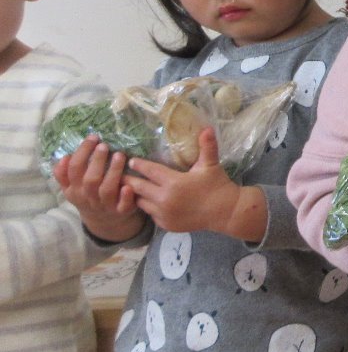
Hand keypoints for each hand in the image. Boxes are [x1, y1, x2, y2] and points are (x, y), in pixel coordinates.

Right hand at [52, 137, 146, 241]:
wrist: (104, 221)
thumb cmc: (88, 195)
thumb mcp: (72, 187)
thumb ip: (64, 173)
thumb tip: (63, 157)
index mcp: (74, 189)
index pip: (74, 169)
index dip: (82, 153)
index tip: (93, 137)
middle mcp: (88, 197)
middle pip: (90, 179)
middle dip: (97, 161)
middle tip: (104, 145)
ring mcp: (105, 205)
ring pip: (107, 189)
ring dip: (113, 172)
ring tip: (120, 155)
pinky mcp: (121, 211)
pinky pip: (122, 205)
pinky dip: (126, 196)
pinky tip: (129, 185)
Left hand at [126, 129, 267, 239]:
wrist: (225, 212)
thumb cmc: (217, 186)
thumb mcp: (210, 165)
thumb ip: (207, 146)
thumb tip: (207, 127)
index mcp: (173, 182)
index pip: (149, 171)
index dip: (139, 165)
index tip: (130, 160)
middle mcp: (164, 199)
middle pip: (138, 187)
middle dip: (128, 180)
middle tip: (118, 174)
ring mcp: (163, 214)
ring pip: (141, 203)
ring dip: (136, 195)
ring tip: (129, 188)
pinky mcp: (166, 224)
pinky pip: (151, 214)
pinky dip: (148, 207)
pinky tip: (148, 202)